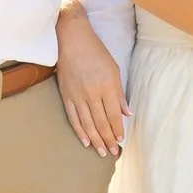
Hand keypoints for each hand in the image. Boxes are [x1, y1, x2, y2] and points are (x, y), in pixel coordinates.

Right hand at [54, 8, 127, 157]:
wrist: (72, 40)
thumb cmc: (96, 52)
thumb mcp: (114, 69)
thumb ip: (119, 93)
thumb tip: (126, 113)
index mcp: (106, 86)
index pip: (114, 115)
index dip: (117, 130)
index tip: (120, 140)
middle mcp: (92, 93)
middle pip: (101, 122)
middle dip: (108, 139)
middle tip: (113, 153)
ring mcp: (77, 95)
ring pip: (87, 124)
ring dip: (96, 140)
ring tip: (101, 152)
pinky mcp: (66, 95)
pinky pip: (73, 118)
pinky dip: (79, 131)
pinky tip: (85, 141)